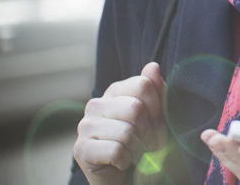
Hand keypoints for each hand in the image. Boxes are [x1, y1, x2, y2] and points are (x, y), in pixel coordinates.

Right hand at [74, 62, 167, 184]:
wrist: (125, 177)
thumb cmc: (143, 145)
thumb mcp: (156, 117)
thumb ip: (156, 91)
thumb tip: (153, 66)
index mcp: (115, 91)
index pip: (143, 85)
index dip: (158, 109)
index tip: (158, 125)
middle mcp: (96, 104)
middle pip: (135, 108)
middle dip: (150, 132)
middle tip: (150, 145)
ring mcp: (85, 126)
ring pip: (126, 132)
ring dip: (139, 150)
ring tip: (135, 154)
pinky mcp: (81, 149)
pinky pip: (116, 150)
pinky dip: (127, 161)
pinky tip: (122, 163)